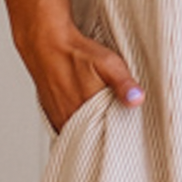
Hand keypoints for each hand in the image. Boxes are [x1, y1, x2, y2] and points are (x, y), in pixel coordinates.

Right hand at [27, 22, 144, 133]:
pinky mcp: (52, 115)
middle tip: (113, 118)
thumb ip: (123, 84)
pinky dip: (78, 123)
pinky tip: (83, 110)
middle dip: (104, 132)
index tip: (127, 129)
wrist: (45, 44)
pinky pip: (68, 127)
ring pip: (80, 133)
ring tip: (99, 114)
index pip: (107, 137)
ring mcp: (59, 119)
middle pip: (94, 137)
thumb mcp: (107, 64)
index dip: (118, 134)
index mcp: (86, 113)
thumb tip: (137, 99)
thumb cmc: (75, 53)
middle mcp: (70, 121)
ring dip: (90, 128)